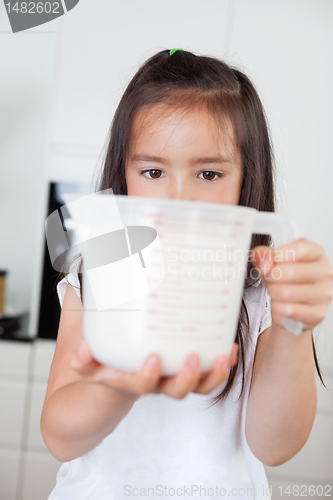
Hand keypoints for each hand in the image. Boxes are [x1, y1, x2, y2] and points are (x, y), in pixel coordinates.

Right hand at [70, 341, 238, 399]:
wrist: (120, 381)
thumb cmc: (108, 368)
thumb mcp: (91, 365)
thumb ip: (83, 359)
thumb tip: (81, 350)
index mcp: (133, 382)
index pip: (141, 386)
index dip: (148, 377)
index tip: (153, 359)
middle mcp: (157, 384)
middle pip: (176, 391)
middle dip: (187, 378)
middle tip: (193, 357)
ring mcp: (174, 379)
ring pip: (198, 387)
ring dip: (214, 374)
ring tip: (224, 355)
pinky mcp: (189, 373)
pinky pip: (210, 376)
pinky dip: (222, 364)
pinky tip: (229, 347)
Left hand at [251, 238, 332, 330]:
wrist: (290, 305)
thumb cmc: (285, 279)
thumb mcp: (271, 262)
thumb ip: (264, 255)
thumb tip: (263, 259)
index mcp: (316, 254)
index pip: (303, 248)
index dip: (282, 254)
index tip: (272, 258)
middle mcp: (325, 273)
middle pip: (291, 271)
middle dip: (272, 276)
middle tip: (270, 277)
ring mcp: (324, 294)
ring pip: (286, 292)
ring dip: (273, 292)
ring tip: (275, 291)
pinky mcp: (317, 313)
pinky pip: (288, 310)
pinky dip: (277, 308)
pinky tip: (281, 304)